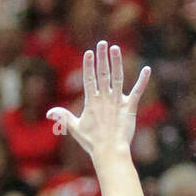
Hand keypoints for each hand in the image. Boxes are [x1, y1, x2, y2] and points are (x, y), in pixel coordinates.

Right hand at [47, 42, 150, 159]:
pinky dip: (142, 81)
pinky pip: (137, 92)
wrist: (109, 151)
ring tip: (115, 49)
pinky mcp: (130, 108)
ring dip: (117, 63)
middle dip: (102, 58)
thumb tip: (48, 112)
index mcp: (91, 102)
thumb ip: (63, 117)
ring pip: (117, 79)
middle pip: (103, 74)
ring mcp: (117, 103)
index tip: (88, 53)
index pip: (89, 80)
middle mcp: (104, 99)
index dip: (89, 66)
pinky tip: (147, 69)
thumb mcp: (75, 128)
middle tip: (102, 43)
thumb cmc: (91, 141)